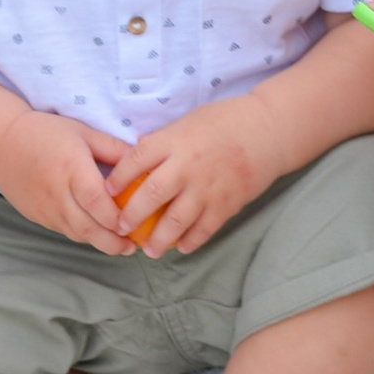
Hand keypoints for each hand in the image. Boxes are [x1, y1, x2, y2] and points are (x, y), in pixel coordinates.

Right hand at [0, 106, 138, 250]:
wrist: (3, 145)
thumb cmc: (46, 134)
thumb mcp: (83, 132)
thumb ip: (113, 148)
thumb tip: (144, 162)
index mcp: (71, 168)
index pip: (96, 200)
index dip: (116, 216)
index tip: (135, 223)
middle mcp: (57, 192)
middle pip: (88, 226)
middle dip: (112, 242)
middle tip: (133, 246)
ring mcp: (46, 208)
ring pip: (77, 234)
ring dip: (100, 244)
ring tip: (122, 247)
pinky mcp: (39, 217)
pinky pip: (66, 231)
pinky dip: (84, 236)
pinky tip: (99, 235)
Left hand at [111, 100, 277, 256]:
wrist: (267, 130)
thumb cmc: (224, 122)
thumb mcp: (187, 122)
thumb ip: (163, 142)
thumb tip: (136, 156)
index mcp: (173, 141)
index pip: (135, 161)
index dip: (117, 179)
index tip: (106, 192)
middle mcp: (187, 166)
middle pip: (150, 196)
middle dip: (130, 217)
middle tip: (121, 228)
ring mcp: (207, 188)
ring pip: (176, 221)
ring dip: (158, 239)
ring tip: (149, 250)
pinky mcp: (226, 204)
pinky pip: (204, 229)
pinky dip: (191, 242)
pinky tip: (181, 247)